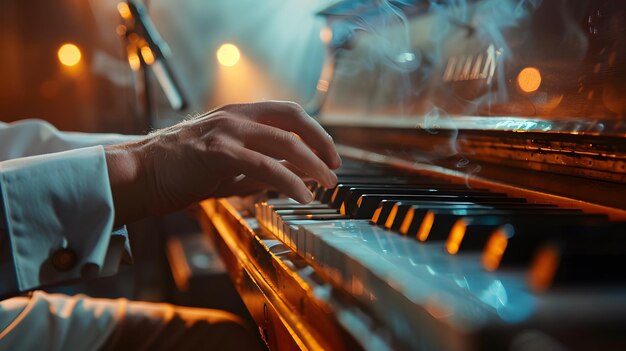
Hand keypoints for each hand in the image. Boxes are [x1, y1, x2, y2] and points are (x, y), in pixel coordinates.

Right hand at [105, 101, 340, 225]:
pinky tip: (302, 195)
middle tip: (336, 167)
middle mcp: (235, 116)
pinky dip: (290, 181)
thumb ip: (256, 168)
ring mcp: (227, 131)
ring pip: (285, 143)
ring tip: (327, 185)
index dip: (314, 132)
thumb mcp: (224, 167)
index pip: (287, 113)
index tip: (329, 155)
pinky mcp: (218, 152)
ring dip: (313, 165)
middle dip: (322, 143)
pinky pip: (265, 166)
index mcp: (237, 115)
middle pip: (294, 119)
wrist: (138, 175)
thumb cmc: (178, 172)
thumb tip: (288, 177)